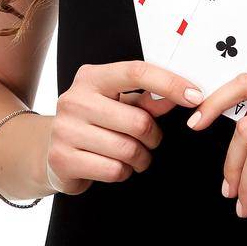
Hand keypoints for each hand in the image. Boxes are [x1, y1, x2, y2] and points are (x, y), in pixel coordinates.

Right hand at [44, 61, 205, 195]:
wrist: (51, 151)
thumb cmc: (93, 123)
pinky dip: (124, 172)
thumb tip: (181, 95)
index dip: (169, 83)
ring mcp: (65, 129)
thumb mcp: (116, 104)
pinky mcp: (62, 158)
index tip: (195, 96)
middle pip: (139, 121)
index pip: (136, 72)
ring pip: (128, 149)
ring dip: (140, 158)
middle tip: (149, 141)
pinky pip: (114, 170)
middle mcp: (74, 99)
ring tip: (133, 155)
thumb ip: (146, 100)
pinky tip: (114, 165)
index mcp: (91, 78)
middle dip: (153, 137)